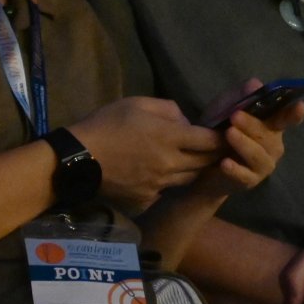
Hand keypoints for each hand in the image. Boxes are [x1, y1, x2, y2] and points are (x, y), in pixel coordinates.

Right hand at [72, 96, 224, 211]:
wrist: (76, 160)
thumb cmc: (106, 125)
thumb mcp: (138, 104)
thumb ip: (169, 110)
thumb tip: (186, 122)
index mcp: (170, 137)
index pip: (211, 141)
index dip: (222, 138)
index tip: (227, 135)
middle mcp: (170, 164)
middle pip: (205, 163)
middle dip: (214, 155)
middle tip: (217, 149)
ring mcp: (158, 185)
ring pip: (189, 179)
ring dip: (194, 170)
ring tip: (193, 161)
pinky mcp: (146, 200)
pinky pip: (167, 192)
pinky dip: (169, 183)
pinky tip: (163, 176)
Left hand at [190, 89, 303, 200]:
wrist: (202, 166)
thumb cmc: (218, 133)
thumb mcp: (225, 109)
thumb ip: (240, 96)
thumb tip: (255, 84)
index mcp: (271, 126)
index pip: (288, 118)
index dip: (295, 113)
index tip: (300, 105)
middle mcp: (273, 145)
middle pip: (268, 134)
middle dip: (252, 124)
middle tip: (235, 115)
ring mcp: (264, 164)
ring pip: (258, 154)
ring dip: (244, 143)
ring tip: (228, 134)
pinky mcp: (250, 181)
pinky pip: (244, 175)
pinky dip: (235, 169)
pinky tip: (225, 163)